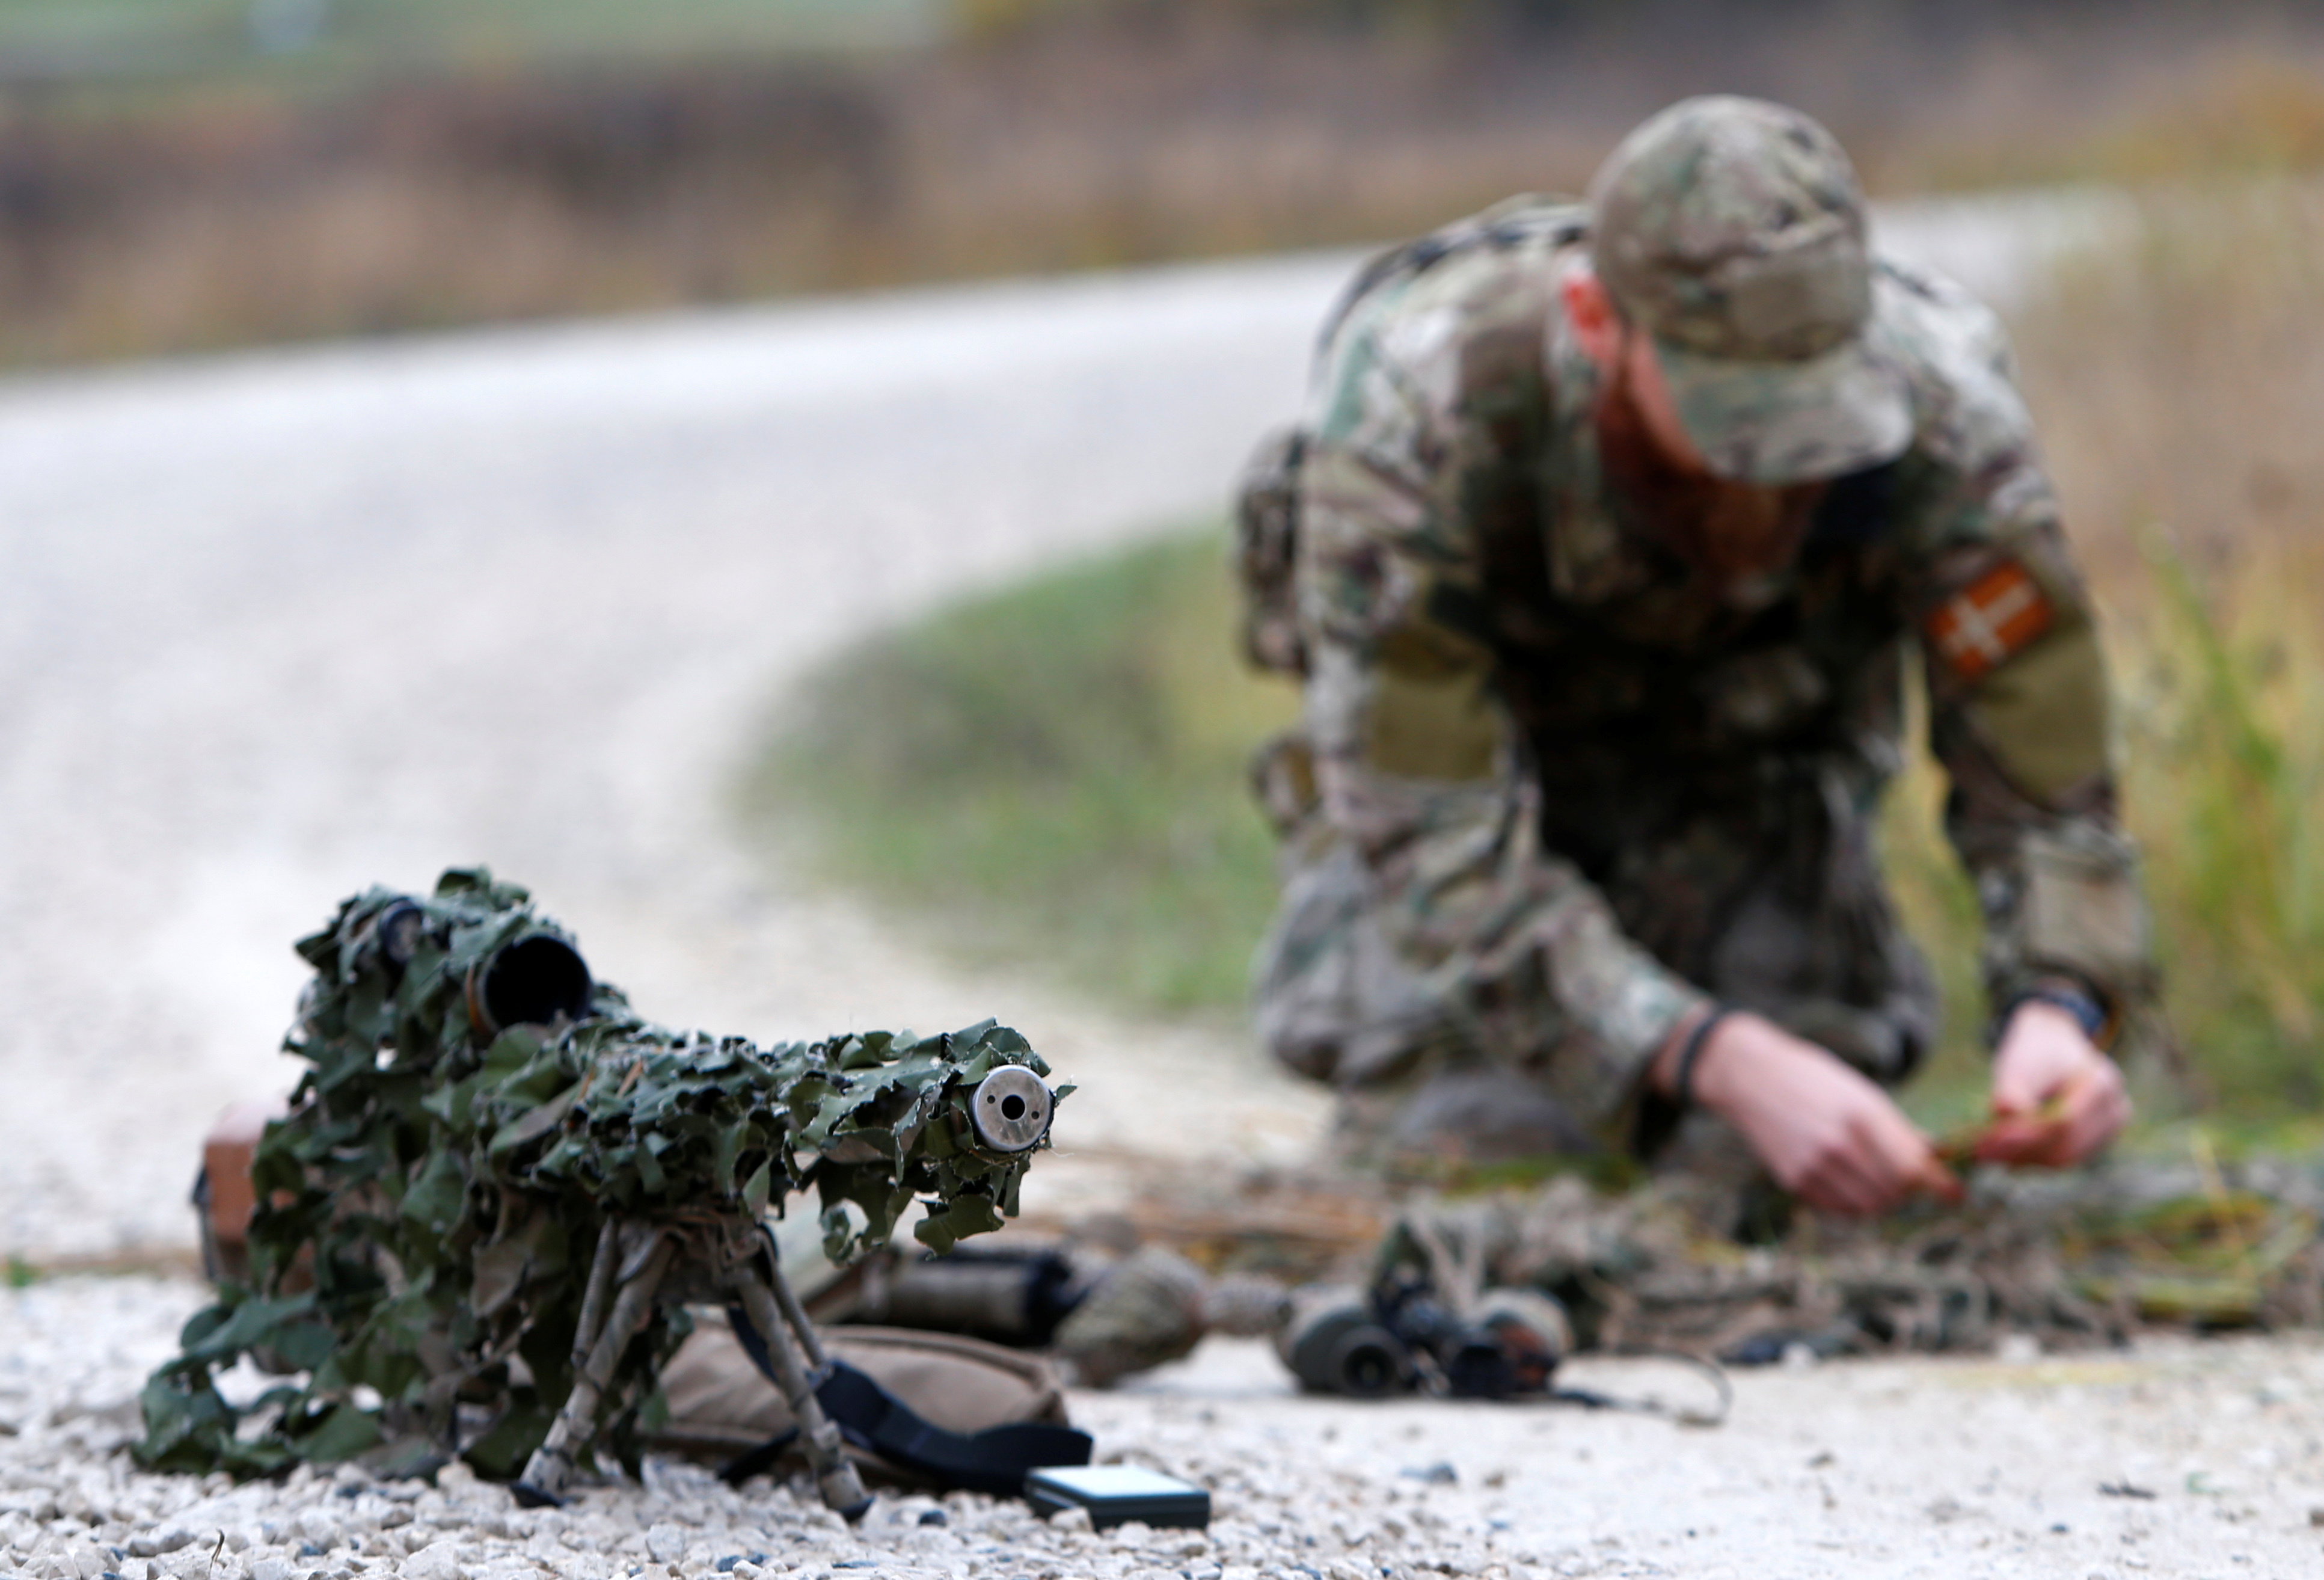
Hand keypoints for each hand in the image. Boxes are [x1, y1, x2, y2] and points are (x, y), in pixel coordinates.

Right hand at [1664, 1010, 1961, 1215]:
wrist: (1749, 1076)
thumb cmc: (1812, 1076)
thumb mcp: (1860, 1091)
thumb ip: (1897, 1128)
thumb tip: (1934, 1156)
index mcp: (1861, 1115)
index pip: (1914, 1167)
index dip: (1941, 1185)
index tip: (1956, 1194)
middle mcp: (1838, 1145)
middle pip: (1895, 1192)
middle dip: (1910, 1190)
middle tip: (1914, 1180)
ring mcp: (1813, 1167)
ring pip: (1869, 1206)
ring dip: (1883, 1199)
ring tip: (1882, 1180)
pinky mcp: (1794, 1181)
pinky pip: (1839, 1208)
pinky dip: (1854, 1203)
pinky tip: (1853, 1182)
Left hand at [1979, 999, 2128, 1166]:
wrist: (2054, 1044)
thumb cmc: (2033, 1052)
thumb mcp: (2017, 1066)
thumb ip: (2011, 1094)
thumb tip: (2001, 1122)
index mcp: (2100, 1083)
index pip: (2062, 1124)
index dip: (2023, 1139)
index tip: (1985, 1145)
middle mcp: (2115, 1108)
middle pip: (2066, 1147)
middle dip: (2021, 1153)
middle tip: (1982, 1153)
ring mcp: (2112, 1127)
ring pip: (2066, 1158)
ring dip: (2026, 1159)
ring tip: (1990, 1151)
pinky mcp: (2101, 1139)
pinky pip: (2068, 1157)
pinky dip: (2037, 1158)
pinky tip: (2010, 1152)